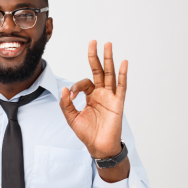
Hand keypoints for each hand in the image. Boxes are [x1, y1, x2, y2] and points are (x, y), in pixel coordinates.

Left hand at [59, 40, 127, 158]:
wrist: (98, 147)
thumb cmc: (87, 133)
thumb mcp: (71, 118)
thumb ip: (66, 104)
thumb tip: (64, 88)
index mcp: (90, 96)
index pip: (83, 83)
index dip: (76, 87)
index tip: (72, 95)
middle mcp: (101, 94)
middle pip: (98, 71)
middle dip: (95, 56)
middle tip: (94, 41)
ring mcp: (110, 97)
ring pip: (109, 75)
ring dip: (108, 60)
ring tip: (108, 45)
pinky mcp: (118, 103)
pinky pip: (121, 87)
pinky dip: (122, 75)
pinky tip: (123, 63)